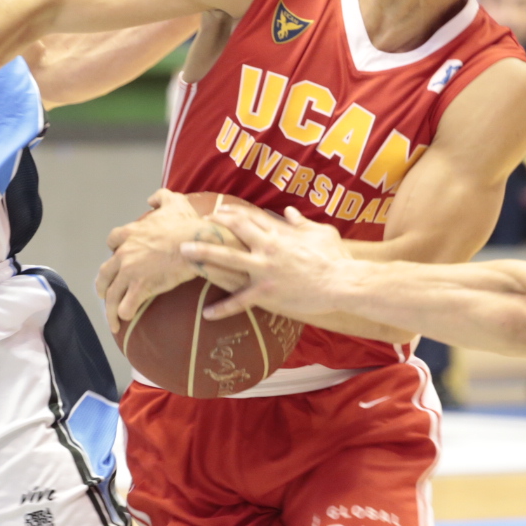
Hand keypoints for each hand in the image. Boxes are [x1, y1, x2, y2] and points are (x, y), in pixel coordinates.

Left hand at [97, 189, 247, 332]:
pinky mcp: (140, 287)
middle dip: (103, 285)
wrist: (195, 243)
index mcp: (130, 233)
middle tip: (105, 293)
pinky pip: (126, 306)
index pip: (112, 241)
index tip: (117, 257)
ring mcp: (130, 272)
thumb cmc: (186, 224)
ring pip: (112, 294)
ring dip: (110, 308)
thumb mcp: (174, 203)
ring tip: (113, 320)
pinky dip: (124, 314)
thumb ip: (161, 198)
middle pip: (104, 272)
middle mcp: (125, 253)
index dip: (114, 250)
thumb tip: (151, 199)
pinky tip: (126, 319)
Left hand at [182, 205, 356, 321]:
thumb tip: (290, 212)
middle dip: (210, 227)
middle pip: (232, 231)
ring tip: (183, 253)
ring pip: (226, 259)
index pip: (247, 217)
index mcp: (278, 233)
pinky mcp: (266, 292)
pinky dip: (222, 308)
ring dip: (203, 255)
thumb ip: (302, 222)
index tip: (214, 212)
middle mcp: (266, 247)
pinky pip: (240, 301)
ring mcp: (264, 270)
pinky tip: (207, 313)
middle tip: (193, 228)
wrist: (342, 282)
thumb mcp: (321, 232)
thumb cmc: (335, 257)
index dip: (228, 213)